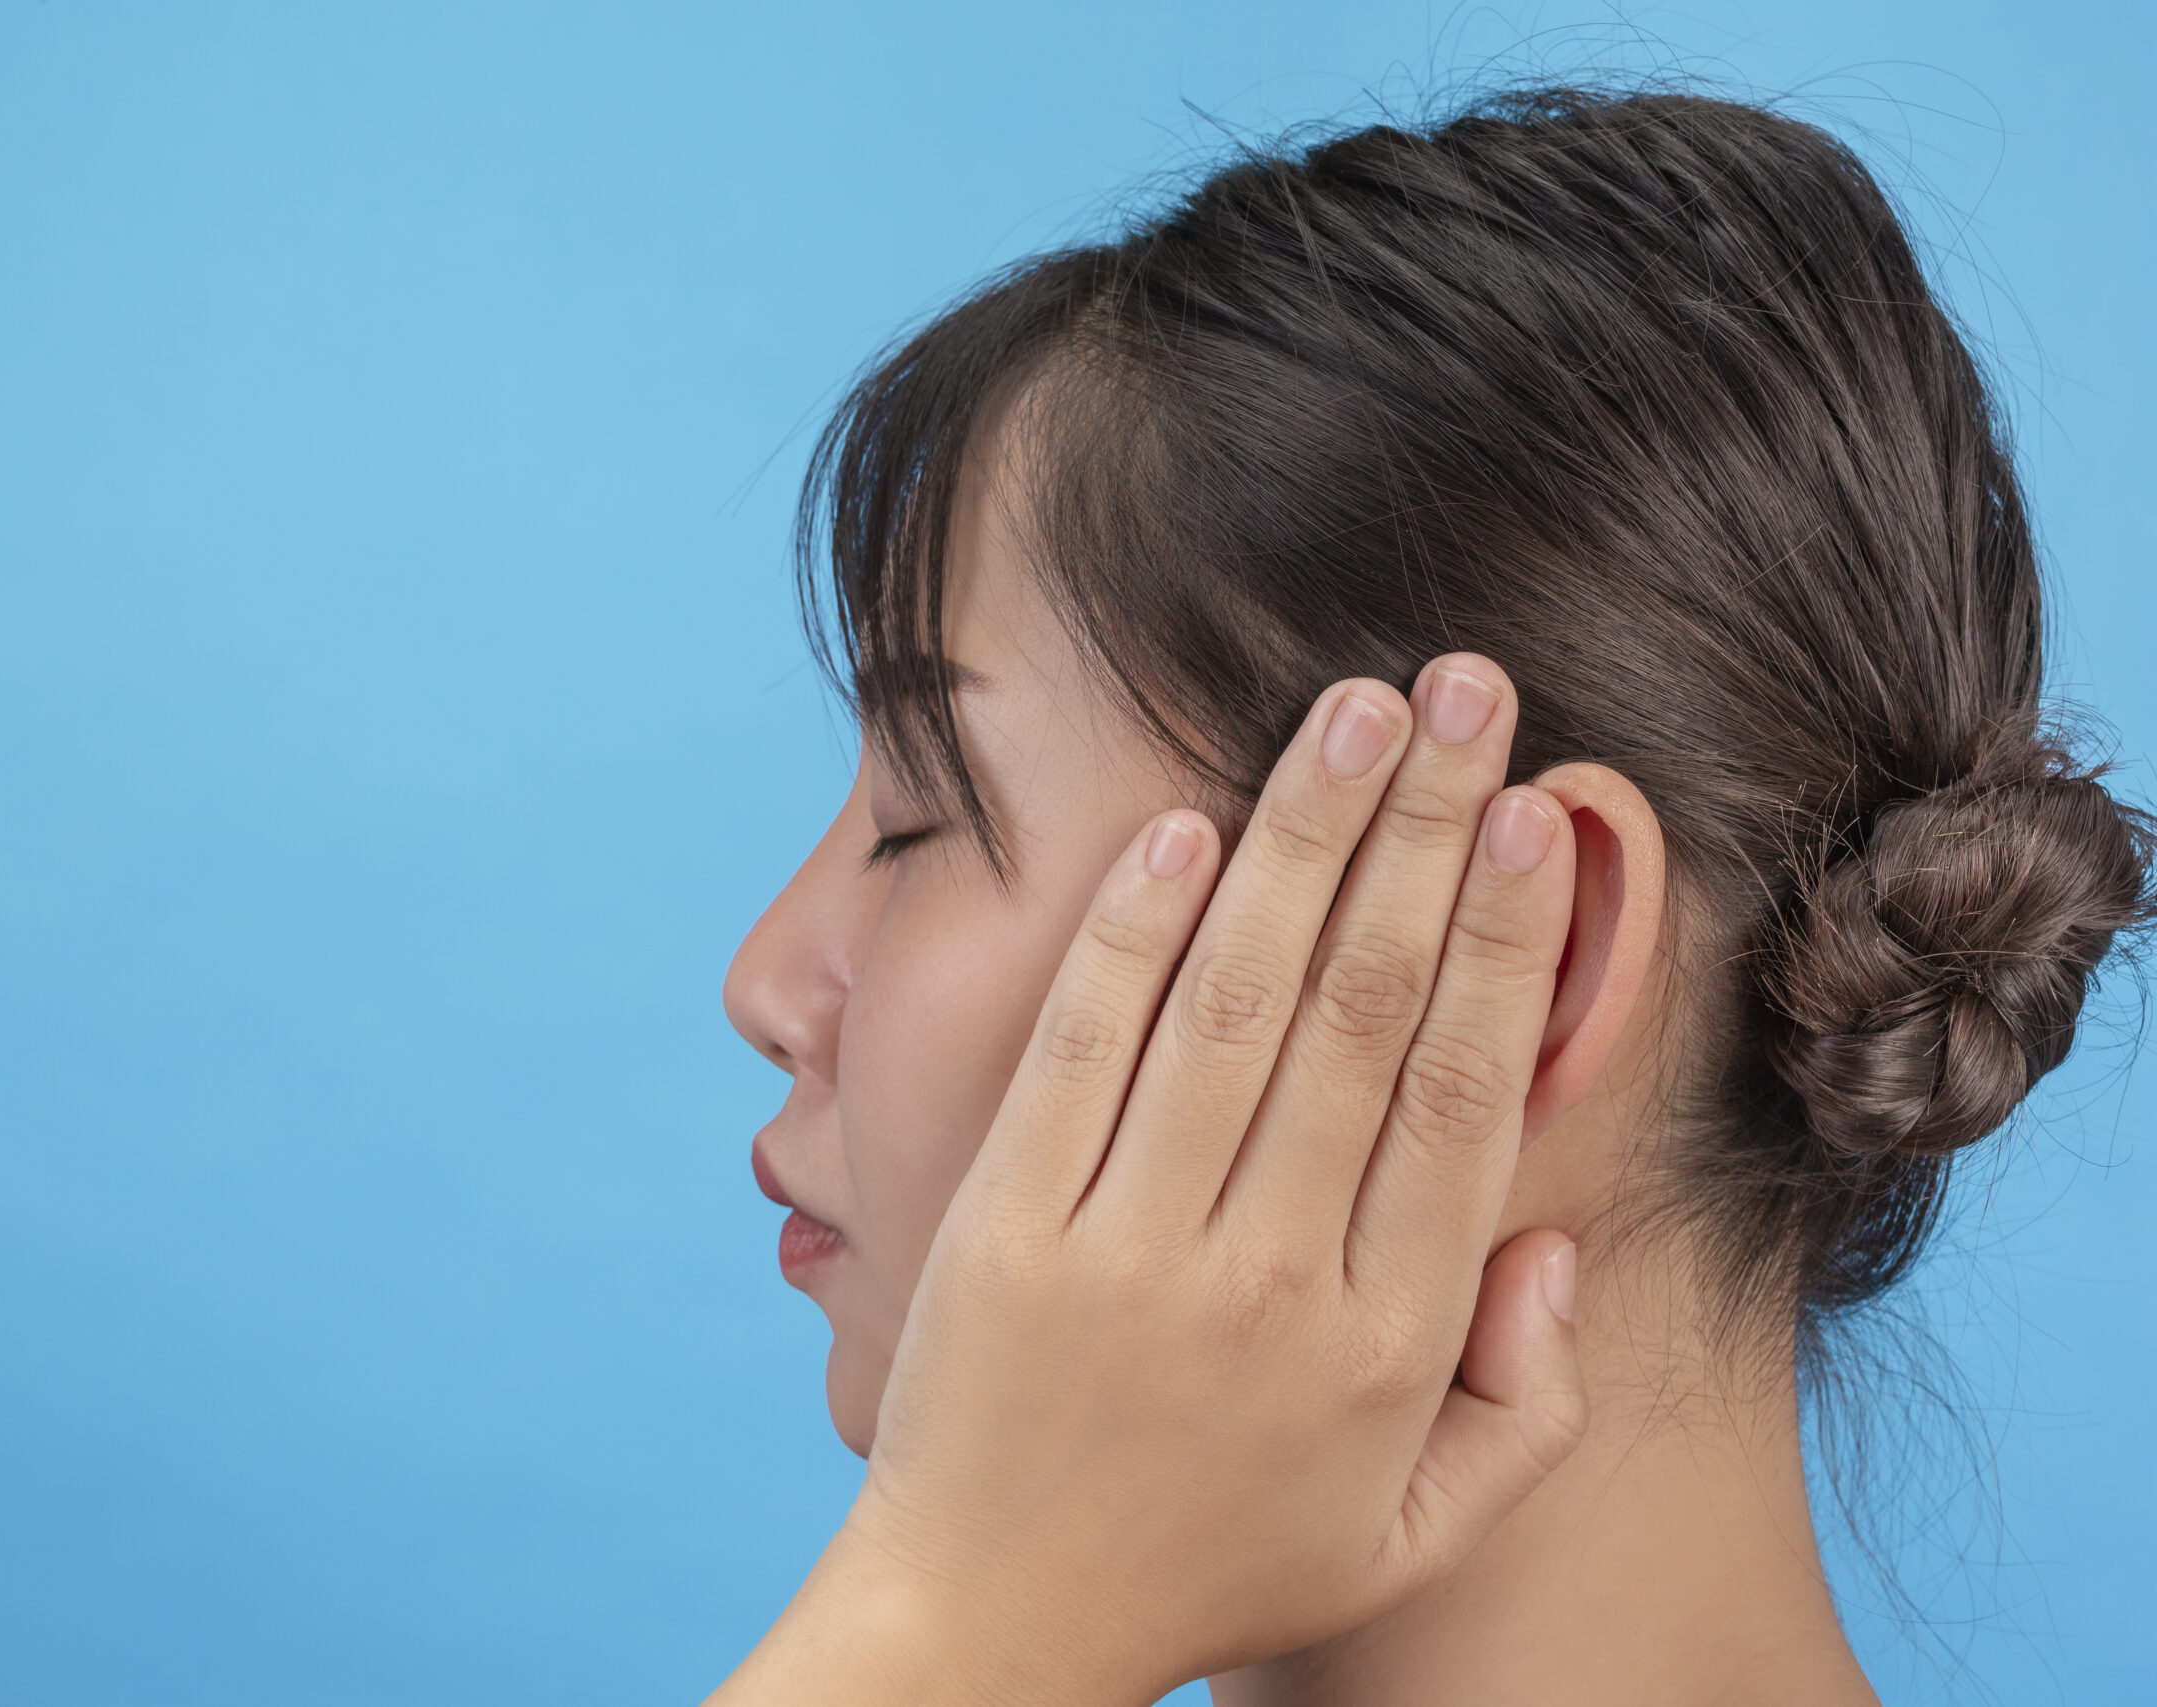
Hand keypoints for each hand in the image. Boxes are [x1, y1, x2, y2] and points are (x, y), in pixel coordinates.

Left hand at [713, 655, 1586, 1706]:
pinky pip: (1079, 1053)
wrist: (990, 1624)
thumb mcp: (1411, 1528)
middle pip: (1364, 1015)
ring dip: (1300, 841)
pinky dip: (1130, 935)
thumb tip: (1559, 1242)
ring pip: (1234, 1007)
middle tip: (1469, 692)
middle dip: (1427, 835)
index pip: (1462, 1100)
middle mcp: (1268, 1279)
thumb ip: (1524, 1402)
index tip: (1545, 814)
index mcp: (1384, 1340)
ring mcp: (1128, 1247)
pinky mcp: (1004, 1228)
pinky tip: (1181, 826)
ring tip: (1354, 710)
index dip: (1510, 944)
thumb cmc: (1213, 1559)